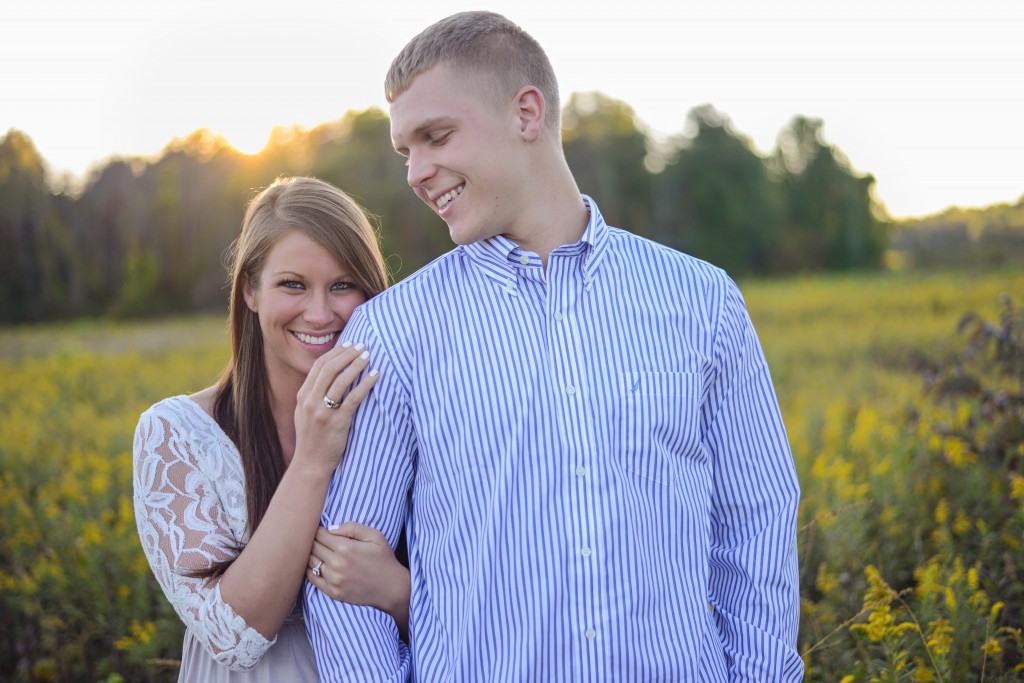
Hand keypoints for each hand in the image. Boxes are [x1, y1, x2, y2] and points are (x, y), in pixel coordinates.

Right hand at [293, 343, 379, 473]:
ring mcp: (323, 411)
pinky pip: (353, 398)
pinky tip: (375, 375)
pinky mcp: (337, 422)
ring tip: (369, 356)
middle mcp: (310, 401)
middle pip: (330, 368)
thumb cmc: (313, 438)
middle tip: (363, 345)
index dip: (335, 352)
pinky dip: (365, 384)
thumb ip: (314, 395)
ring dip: (356, 365)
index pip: (319, 366)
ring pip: (341, 380)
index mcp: (303, 396)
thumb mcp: (306, 413)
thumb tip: (330, 376)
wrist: (311, 463)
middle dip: (347, 353)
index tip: (349, 344)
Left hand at [306, 522, 409, 619]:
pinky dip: (310, 570)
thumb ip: (353, 528)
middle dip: (312, 540)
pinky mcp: (333, 592)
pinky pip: (312, 579)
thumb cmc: (383, 559)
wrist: (391, 587)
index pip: (319, 534)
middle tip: (315, 538)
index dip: (317, 529)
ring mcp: (334, 580)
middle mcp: (336, 564)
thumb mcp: (375, 536)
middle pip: (312, 547)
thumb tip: (331, 528)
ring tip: (315, 550)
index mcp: (345, 548)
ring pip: (310, 562)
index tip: (320, 529)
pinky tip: (315, 565)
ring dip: (310, 554)